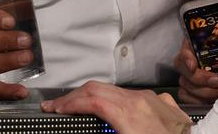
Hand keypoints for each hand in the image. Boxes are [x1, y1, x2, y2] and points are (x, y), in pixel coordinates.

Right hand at [42, 81, 192, 133]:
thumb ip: (107, 132)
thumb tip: (94, 122)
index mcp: (128, 114)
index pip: (91, 99)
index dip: (68, 103)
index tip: (54, 108)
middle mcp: (139, 100)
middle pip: (98, 88)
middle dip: (75, 96)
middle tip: (58, 106)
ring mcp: (152, 98)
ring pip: (114, 90)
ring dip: (93, 96)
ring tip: (78, 107)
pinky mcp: (163, 102)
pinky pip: (133, 95)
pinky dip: (114, 99)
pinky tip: (110, 109)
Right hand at [174, 38, 217, 103]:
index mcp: (195, 46)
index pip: (184, 49)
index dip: (186, 58)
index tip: (194, 65)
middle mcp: (189, 61)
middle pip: (185, 70)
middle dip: (200, 79)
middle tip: (217, 81)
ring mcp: (187, 77)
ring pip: (185, 86)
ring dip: (203, 91)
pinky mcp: (189, 92)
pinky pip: (186, 97)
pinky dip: (198, 100)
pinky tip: (212, 100)